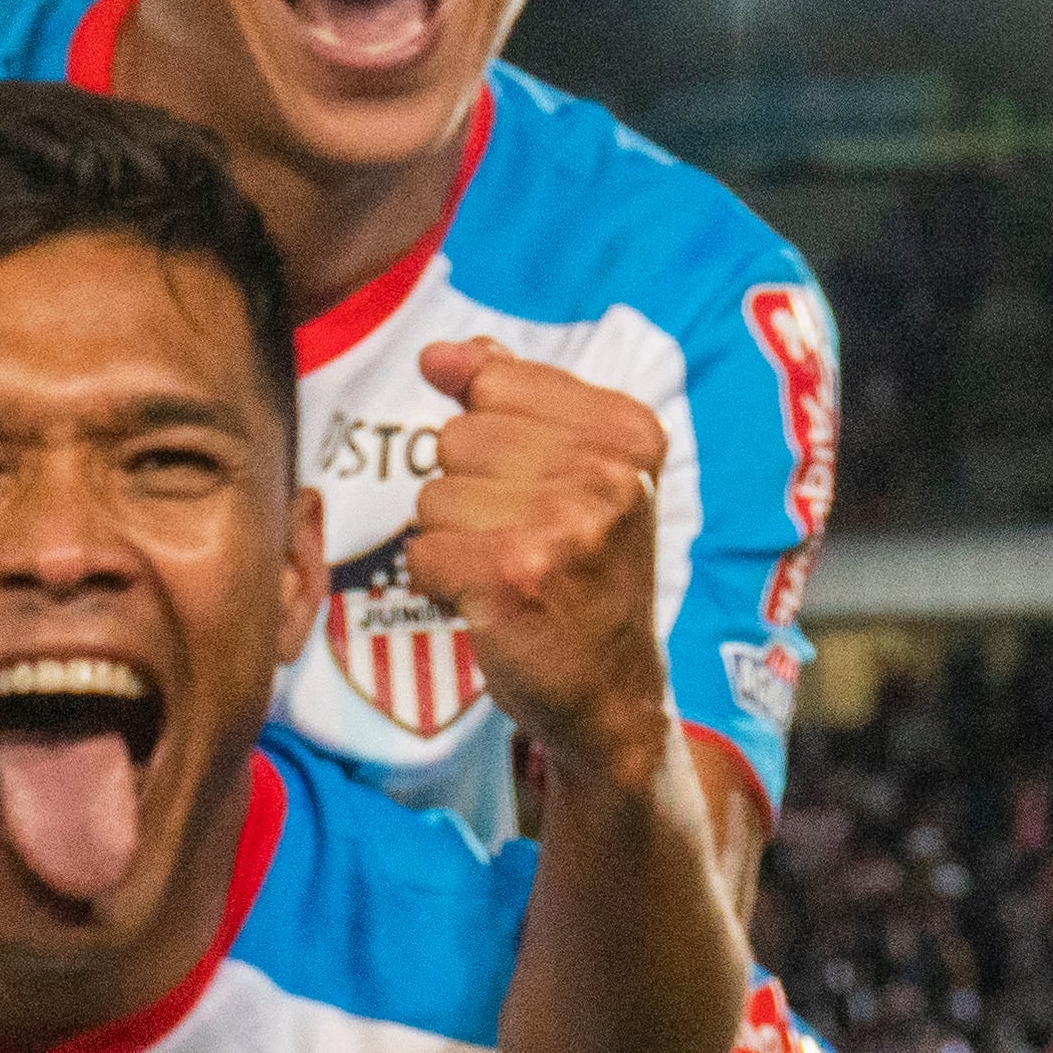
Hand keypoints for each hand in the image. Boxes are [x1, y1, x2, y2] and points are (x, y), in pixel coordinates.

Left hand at [404, 340, 674, 797]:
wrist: (614, 697)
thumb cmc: (587, 582)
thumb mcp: (580, 476)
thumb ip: (514, 398)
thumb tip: (441, 355)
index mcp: (629, 434)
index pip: (496, 381)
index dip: (486, 435)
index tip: (525, 484)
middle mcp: (607, 474)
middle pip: (457, 439)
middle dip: (469, 494)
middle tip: (522, 543)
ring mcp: (564, 528)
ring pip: (434, 497)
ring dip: (455, 542)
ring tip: (509, 575)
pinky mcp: (516, 581)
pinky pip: (423, 553)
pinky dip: (440, 585)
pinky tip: (490, 604)